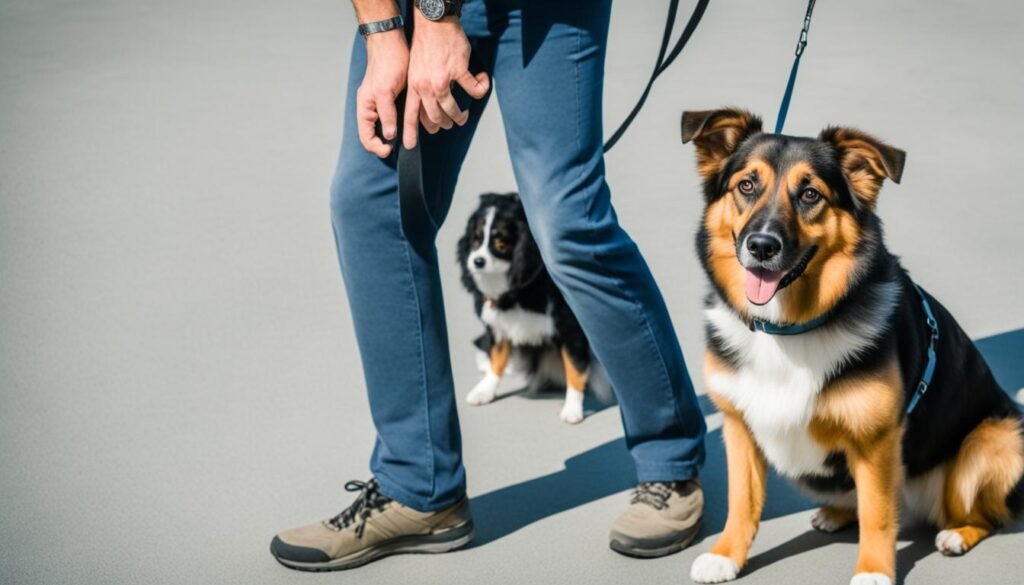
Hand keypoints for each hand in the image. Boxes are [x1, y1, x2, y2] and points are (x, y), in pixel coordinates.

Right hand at [357, 29, 408, 157]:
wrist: (392, 42)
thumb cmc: (387, 63)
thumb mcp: (385, 91)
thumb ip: (386, 114)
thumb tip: (389, 136)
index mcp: (365, 107)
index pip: (366, 137)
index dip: (377, 148)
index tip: (390, 151)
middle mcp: (371, 108)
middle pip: (374, 136)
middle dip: (385, 145)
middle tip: (403, 148)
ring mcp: (380, 103)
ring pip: (385, 128)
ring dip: (394, 137)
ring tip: (408, 140)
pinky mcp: (390, 97)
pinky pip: (393, 118)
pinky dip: (400, 125)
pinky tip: (411, 126)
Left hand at [403, 13, 489, 149]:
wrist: (433, 24)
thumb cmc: (424, 45)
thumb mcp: (413, 71)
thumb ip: (419, 88)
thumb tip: (425, 105)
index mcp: (414, 87)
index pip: (410, 115)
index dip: (410, 132)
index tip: (409, 145)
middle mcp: (426, 86)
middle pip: (436, 117)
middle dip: (444, 125)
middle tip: (450, 125)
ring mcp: (443, 80)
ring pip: (453, 109)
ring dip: (460, 116)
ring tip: (463, 116)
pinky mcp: (458, 71)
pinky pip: (474, 89)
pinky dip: (481, 89)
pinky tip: (483, 84)